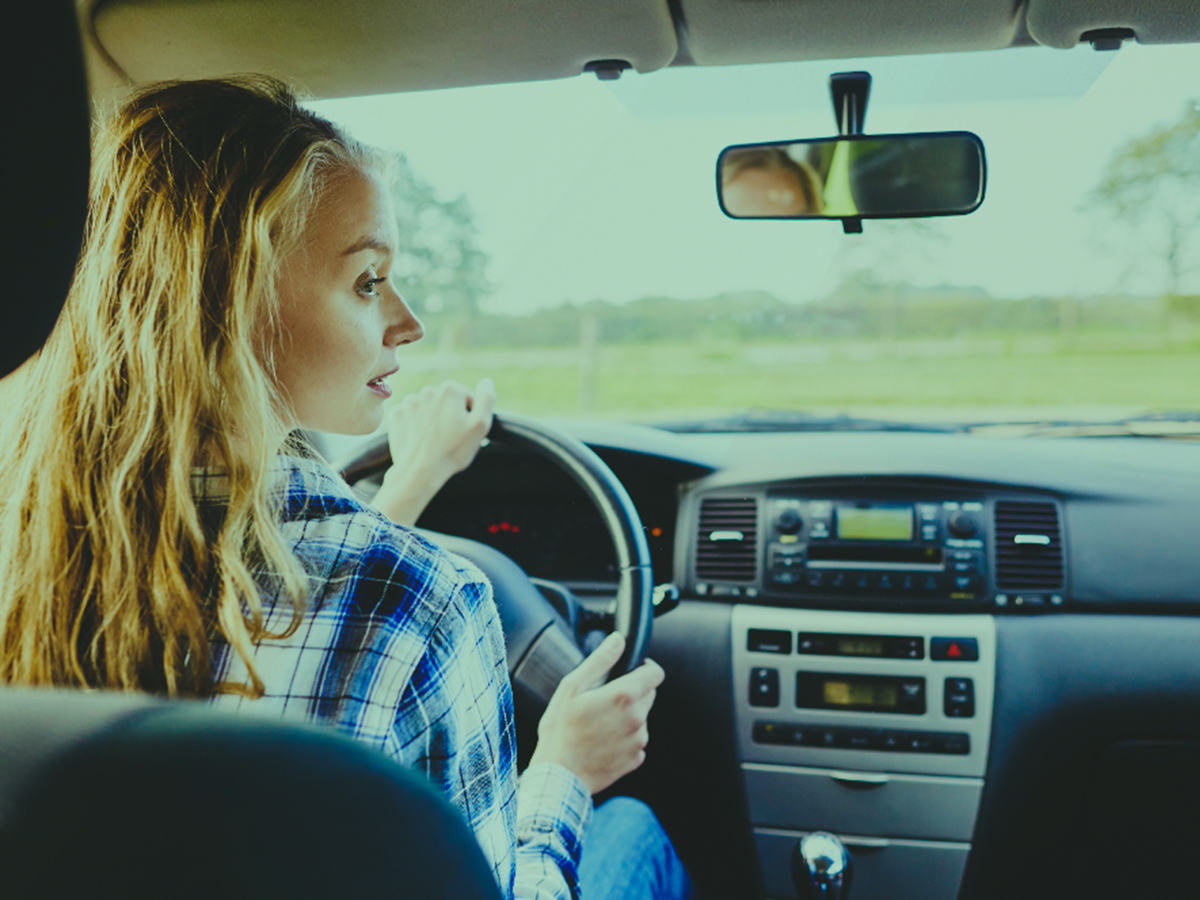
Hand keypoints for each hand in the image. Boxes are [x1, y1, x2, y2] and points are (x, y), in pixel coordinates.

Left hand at [371, 378, 495, 525]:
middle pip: (447, 402)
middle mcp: (428, 391)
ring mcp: (410, 402)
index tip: (465, 431)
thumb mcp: (479, 426)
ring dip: (433, 419)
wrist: (419, 472)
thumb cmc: (452, 451)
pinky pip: (410, 415)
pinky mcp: (397, 415)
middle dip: (450, 415)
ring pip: (428, 408)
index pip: (467, 398)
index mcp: (450, 390)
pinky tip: (421, 438)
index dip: (470, 416)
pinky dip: (416, 424)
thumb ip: (486, 399)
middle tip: (450, 437)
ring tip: (435, 439)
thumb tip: (487, 382)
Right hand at [528, 632, 664, 794]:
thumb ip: (600, 660)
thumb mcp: (572, 687)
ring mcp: (639, 740)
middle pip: (648, 694)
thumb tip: (617, 641)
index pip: (655, 673)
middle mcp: (638, 718)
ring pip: (642, 717)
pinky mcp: (636, 758)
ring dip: (627, 716)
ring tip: (599, 723)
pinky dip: (624, 737)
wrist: (560, 776)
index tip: (631, 671)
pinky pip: (636, 740)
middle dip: (631, 692)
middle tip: (603, 700)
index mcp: (624, 696)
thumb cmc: (561, 731)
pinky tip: (602, 741)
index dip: (644, 668)